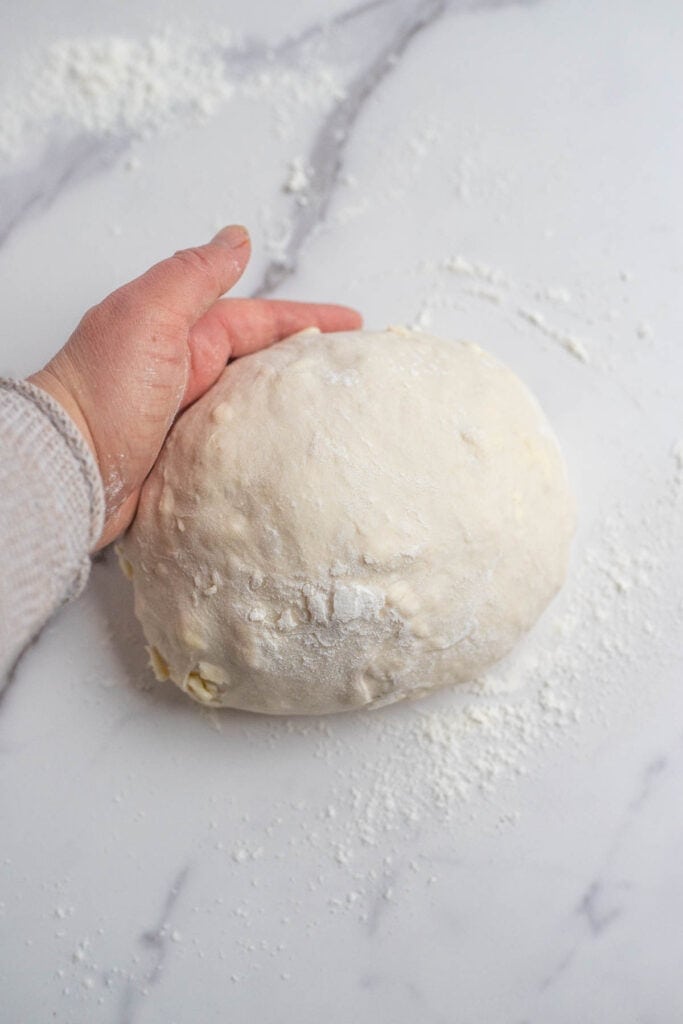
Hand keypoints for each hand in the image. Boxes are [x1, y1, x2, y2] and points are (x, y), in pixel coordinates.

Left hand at [29, 225, 361, 548]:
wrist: (64, 469)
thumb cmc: (101, 393)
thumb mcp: (148, 314)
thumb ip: (194, 273)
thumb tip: (237, 237)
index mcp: (182, 334)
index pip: (260, 320)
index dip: (308, 320)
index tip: (354, 325)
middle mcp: (187, 375)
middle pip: (263, 364)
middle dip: (308, 364)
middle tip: (356, 375)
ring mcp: (188, 422)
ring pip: (256, 410)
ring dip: (293, 412)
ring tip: (340, 421)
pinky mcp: (186, 465)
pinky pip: (239, 454)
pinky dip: (268, 453)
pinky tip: (293, 461)